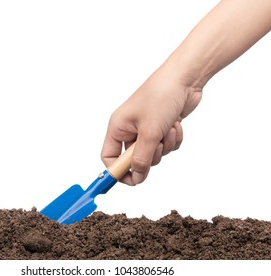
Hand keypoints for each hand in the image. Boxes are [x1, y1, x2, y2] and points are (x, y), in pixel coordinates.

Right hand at [101, 68, 201, 184]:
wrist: (185, 78)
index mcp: (118, 127)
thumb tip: (136, 178)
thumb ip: (141, 159)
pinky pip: (166, 146)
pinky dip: (173, 139)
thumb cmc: (160, 96)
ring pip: (153, 154)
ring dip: (164, 146)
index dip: (118, 171)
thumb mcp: (149, 132)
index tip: (132, 179)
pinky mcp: (162, 129)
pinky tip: (176, 125)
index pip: (109, 157)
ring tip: (168, 128)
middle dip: (150, 156)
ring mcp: (146, 129)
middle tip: (157, 145)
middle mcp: (130, 129)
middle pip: (134, 159)